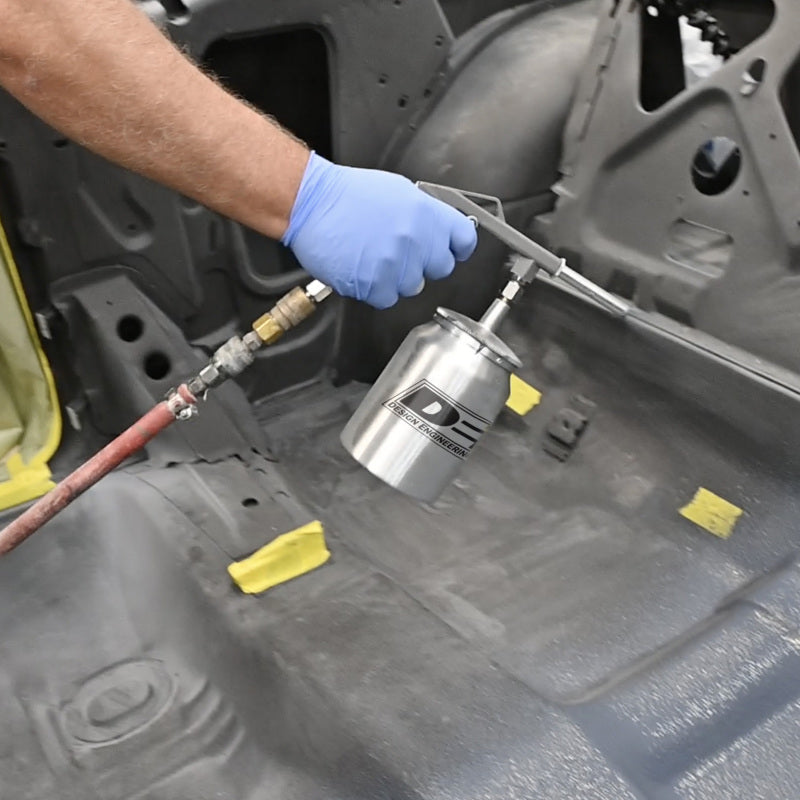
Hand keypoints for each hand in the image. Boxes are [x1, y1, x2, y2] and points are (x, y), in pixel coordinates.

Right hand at [282, 153, 477, 308]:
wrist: (311, 203)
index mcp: (425, 213)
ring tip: (375, 257)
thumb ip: (424, 215)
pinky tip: (363, 269)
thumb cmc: (347, 196)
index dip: (457, 248)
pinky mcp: (374, 283)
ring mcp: (396, 263)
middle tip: (401, 253)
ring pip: (413, 286)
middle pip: (441, 268)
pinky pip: (387, 298)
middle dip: (424, 263)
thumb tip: (440, 231)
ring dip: (397, 278)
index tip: (451, 250)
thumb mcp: (397, 192)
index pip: (465, 240)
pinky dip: (375, 289)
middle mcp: (416, 239)